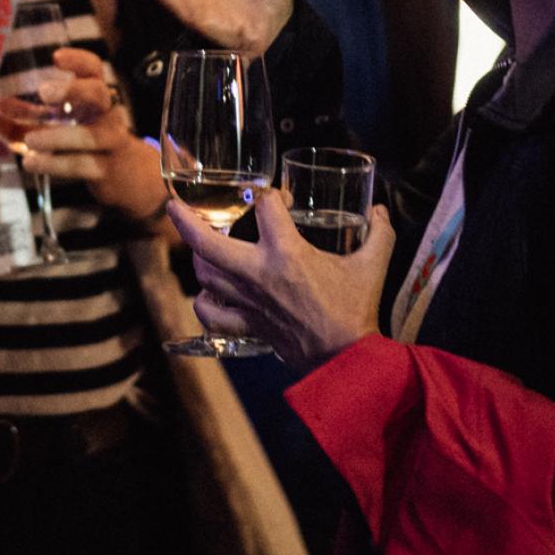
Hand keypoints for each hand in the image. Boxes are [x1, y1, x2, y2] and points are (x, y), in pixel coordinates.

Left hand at [21, 47, 165, 222]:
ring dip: (58, 137)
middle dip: (73, 90)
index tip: (56, 57)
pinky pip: (83, 165)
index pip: (95, 71)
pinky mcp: (107, 170)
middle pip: (99, 95)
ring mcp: (111, 143)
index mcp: (97, 98)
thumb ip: (38, 117)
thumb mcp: (72, 123)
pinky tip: (32, 164)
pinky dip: (56, 164)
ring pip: (91, 136)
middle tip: (44, 92)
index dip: (79, 61)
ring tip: (30, 141)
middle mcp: (108, 115)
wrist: (132, 179)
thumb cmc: (93, 144)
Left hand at [168, 189, 395, 367]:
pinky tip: (208, 292)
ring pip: (205, 274)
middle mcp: (257, 274)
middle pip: (206, 241)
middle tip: (174, 205)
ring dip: (197, 256)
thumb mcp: (373, 265)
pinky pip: (210, 314)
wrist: (345, 359)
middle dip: (185, 219)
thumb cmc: (355, 310)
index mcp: (286, 253)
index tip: (280, 198)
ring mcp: (247, 302)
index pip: (265, 206)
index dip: (270, 194)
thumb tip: (381, 210)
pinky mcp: (246, 325)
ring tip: (199, 244)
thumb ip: (380, 233)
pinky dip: (204, 301)